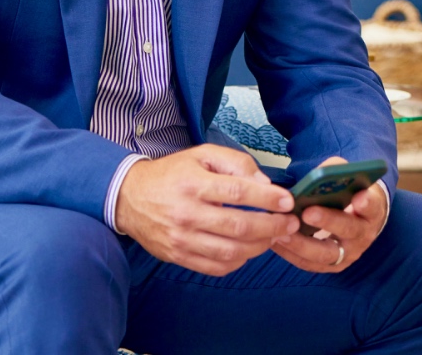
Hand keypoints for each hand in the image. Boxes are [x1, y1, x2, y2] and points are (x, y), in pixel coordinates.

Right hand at [114, 144, 298, 276]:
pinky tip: (249, 250)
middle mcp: (186, 213)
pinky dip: (238, 262)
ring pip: (230, 251)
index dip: (267, 198)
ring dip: (260, 247)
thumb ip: (236, 163)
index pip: (237, 192)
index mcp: (193, 183)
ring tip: (275, 237)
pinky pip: (215, 267)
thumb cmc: (173, 173)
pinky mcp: (178, 256)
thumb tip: (264, 182)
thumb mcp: (202, 154)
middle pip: (238, 225)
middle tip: (290, 224)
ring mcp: (181, 239)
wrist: (130, 198)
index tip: (287, 201)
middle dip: (272, 226)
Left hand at [271, 155, 388, 273]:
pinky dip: (291, 254)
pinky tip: (275, 241)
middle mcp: (363, 236)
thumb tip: (321, 172)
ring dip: (302, 244)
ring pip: (325, 254)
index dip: (367, 203)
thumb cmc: (350, 196)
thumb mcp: (350, 181)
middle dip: (328, 221)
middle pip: (348, 231)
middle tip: (307, 212)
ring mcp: (348, 254)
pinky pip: (309, 264)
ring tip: (282, 232)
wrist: (358, 221)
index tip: (358, 197)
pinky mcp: (331, 266)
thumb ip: (337, 172)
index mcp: (372, 211)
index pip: (373, 207)